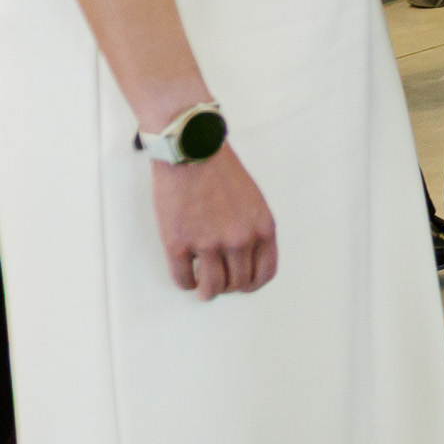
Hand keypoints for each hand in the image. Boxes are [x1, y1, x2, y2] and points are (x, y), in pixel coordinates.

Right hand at [152, 149, 277, 298]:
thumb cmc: (222, 171)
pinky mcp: (178, 244)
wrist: (192, 152)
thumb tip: (245, 256)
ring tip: (202, 288)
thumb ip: (253, 228)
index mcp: (262, 228)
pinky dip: (185, 283)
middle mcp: (239, 240)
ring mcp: (208, 244)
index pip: (265, 272)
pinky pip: (183, 279)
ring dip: (207, 291)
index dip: (253, 283)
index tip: (244, 285)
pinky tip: (187, 277)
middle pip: (238, 283)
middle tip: (220, 284)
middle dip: (229, 287)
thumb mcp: (254, 200)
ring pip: (212, 287)